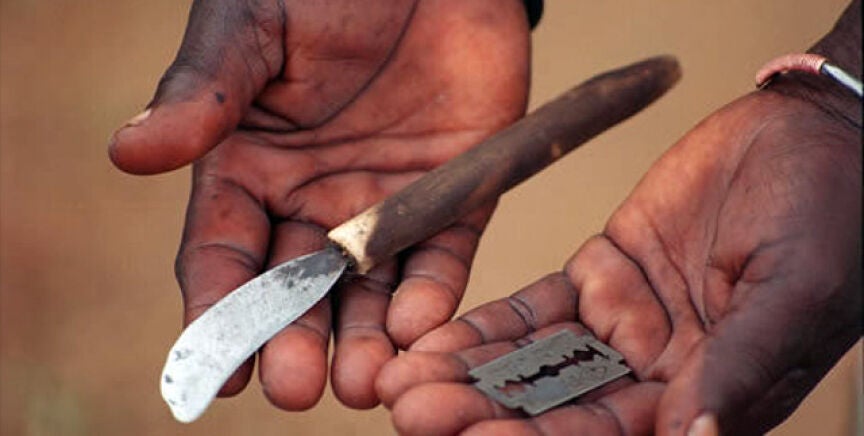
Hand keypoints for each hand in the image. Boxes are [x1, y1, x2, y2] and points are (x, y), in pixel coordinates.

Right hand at [109, 0, 529, 409]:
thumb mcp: (253, 28)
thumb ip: (205, 91)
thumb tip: (130, 152)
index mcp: (252, 169)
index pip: (225, 255)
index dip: (218, 313)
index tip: (216, 368)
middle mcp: (315, 201)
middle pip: (298, 291)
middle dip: (295, 341)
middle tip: (295, 386)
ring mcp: (385, 205)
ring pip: (368, 291)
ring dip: (362, 340)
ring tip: (359, 382)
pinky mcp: (454, 197)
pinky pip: (440, 257)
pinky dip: (429, 295)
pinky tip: (416, 325)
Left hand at [376, 85, 861, 434]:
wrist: (808, 136)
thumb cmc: (830, 213)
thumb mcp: (794, 292)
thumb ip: (740, 365)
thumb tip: (695, 435)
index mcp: (710, 394)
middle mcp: (658, 373)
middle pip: (558, 410)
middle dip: (484, 415)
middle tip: (414, 412)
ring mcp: (623, 325)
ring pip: (534, 365)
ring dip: (469, 376)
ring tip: (404, 383)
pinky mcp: (599, 275)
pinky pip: (534, 309)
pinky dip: (485, 329)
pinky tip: (435, 341)